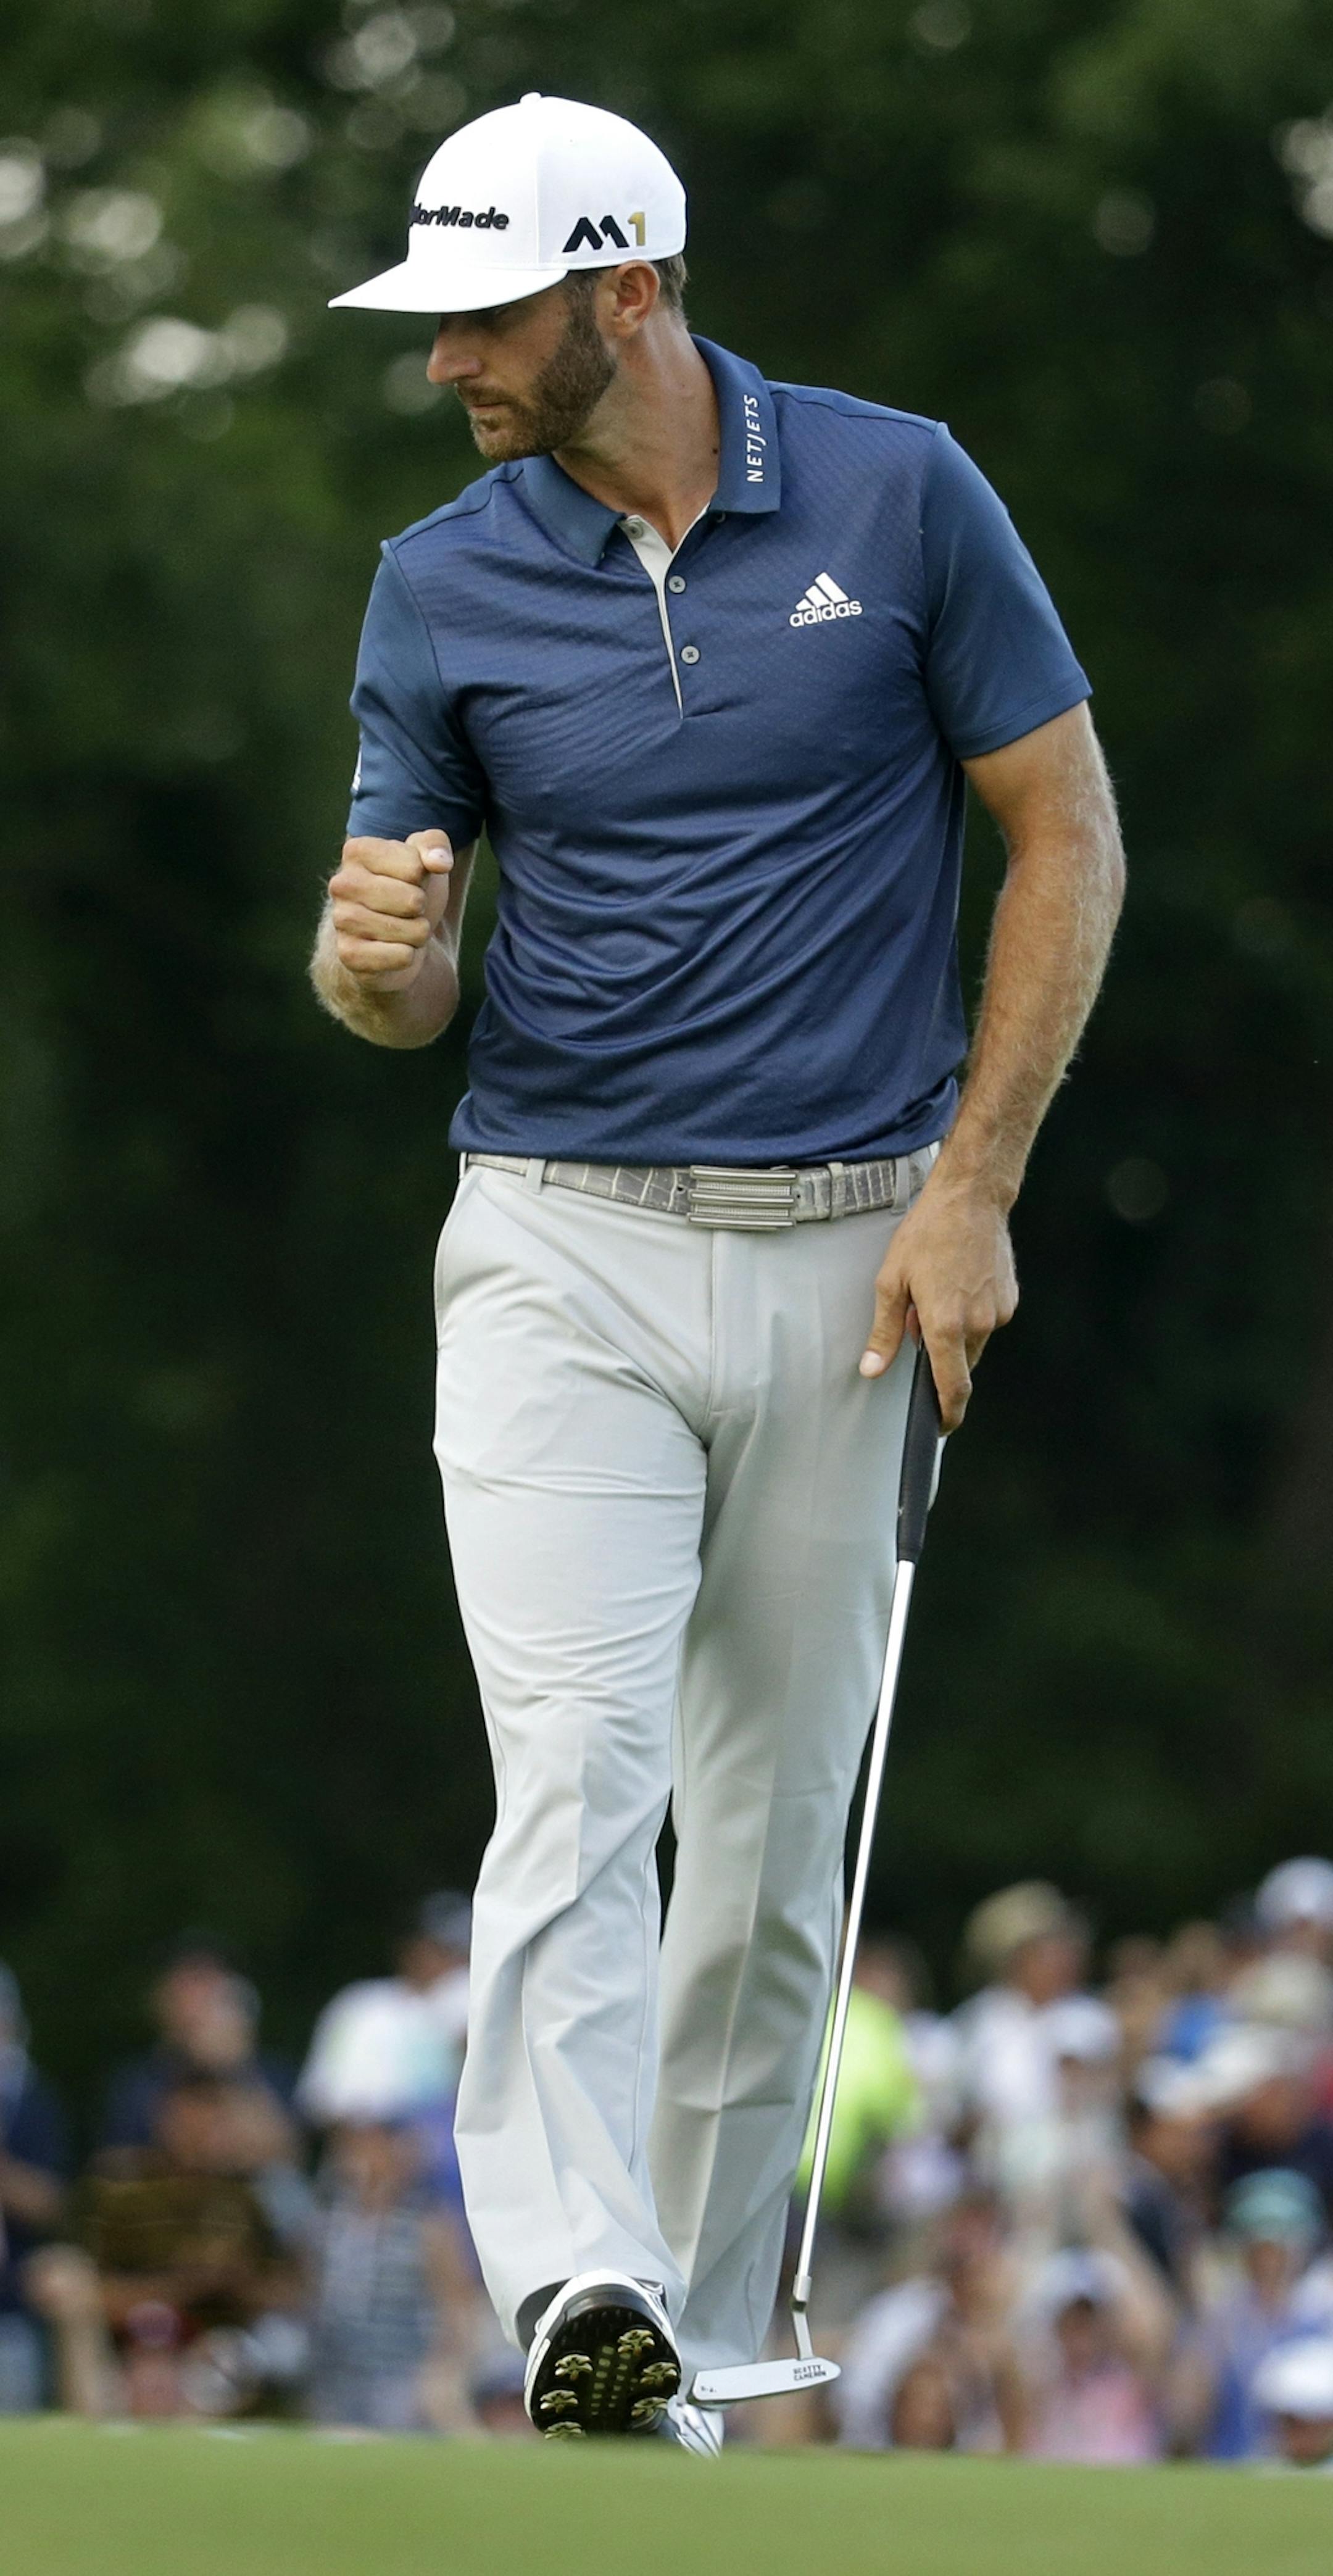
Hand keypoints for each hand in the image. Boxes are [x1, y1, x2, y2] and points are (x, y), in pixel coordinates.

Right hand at [328, 830, 453, 991]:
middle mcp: (341, 884)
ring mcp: (341, 920)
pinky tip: (394, 949)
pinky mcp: (349, 955)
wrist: (393, 933)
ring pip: (410, 931)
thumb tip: (440, 862)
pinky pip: (401, 957)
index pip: (415, 867)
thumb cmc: (408, 888)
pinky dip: (408, 955)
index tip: (409, 880)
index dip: (424, 877)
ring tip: (404, 928)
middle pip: (413, 900)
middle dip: (422, 908)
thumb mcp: (425, 857)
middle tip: (408, 909)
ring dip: (418, 933)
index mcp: (356, 851)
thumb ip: (435, 845)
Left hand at [858, 1165, 1017, 1429]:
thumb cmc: (928, 1233)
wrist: (971, 1198)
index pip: (953, 1388)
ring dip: (955, 1334)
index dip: (948, 1414)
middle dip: (941, 1357)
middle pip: (961, 1365)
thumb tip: (872, 1369)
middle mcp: (979, 1324)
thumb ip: (884, 1332)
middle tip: (919, 1320)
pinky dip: (970, 1316)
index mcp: (946, 1325)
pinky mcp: (1010, 1299)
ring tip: (938, 1293)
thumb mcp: (891, 1281)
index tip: (940, 1425)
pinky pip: (988, 1322)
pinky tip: (957, 1283)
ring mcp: (998, 1312)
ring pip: (974, 1343)